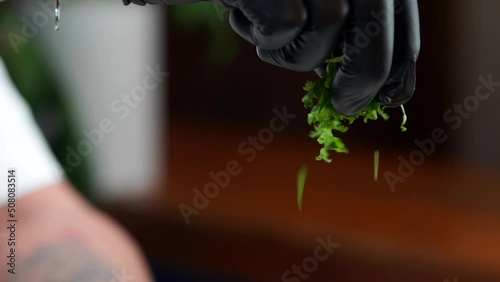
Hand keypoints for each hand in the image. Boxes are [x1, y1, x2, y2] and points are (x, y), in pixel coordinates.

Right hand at [124, 0, 420, 115]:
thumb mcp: (314, 3)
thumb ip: (349, 31)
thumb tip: (382, 88)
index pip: (400, 13)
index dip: (402, 60)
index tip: (392, 97)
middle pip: (374, 22)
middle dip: (366, 78)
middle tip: (348, 108)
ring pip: (328, 28)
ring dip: (296, 53)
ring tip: (267, 38)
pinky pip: (286, 27)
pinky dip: (269, 39)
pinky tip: (245, 18)